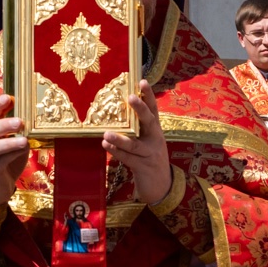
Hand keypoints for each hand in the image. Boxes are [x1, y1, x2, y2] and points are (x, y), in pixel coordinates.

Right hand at [0, 94, 29, 209]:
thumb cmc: (7, 161)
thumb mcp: (15, 144)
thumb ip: (21, 133)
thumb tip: (35, 122)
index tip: (8, 97)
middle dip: (4, 123)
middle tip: (20, 121)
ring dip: (8, 142)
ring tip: (24, 140)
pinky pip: (0, 161)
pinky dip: (12, 155)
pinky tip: (23, 151)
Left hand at [104, 81, 173, 205]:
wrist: (161, 185)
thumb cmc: (149, 159)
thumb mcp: (147, 141)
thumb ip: (137, 129)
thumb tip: (116, 113)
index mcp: (155, 130)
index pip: (154, 109)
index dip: (149, 95)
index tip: (142, 81)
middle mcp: (155, 139)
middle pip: (149, 121)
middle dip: (140, 109)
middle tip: (130, 98)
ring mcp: (151, 154)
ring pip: (135, 144)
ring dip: (120, 139)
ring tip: (106, 134)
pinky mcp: (143, 167)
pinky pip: (129, 158)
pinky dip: (117, 152)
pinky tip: (106, 147)